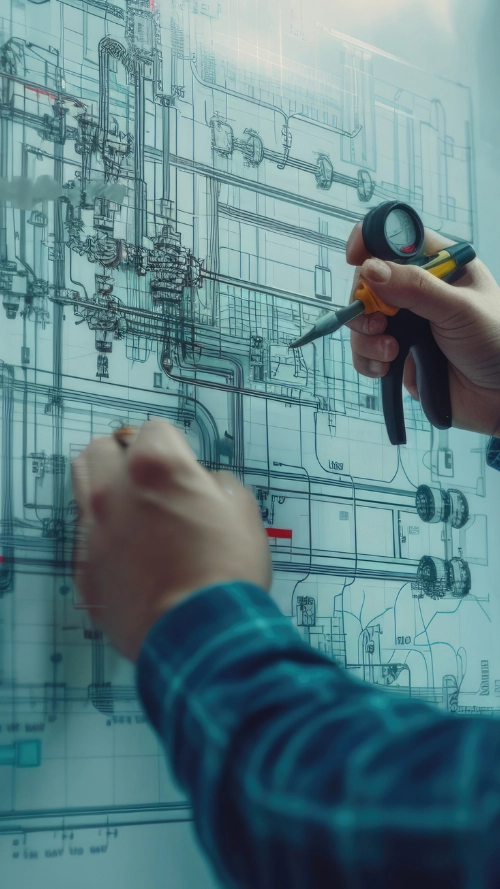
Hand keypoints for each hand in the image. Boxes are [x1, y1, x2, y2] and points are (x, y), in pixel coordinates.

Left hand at [72, 420, 272, 660]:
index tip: (183, 465)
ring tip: (131, 508)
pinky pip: (85, 537)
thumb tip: (205, 486)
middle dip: (124, 455)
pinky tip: (129, 554)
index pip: (153, 430)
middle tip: (149, 479)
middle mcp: (113, 491)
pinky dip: (103, 536)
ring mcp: (92, 531)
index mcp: (154, 467)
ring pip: (82, 486)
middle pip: (102, 449)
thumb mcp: (242, 513)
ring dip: (104, 486)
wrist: (199, 635)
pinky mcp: (84, 569)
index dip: (174, 446)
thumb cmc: (225, 572)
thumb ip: (217, 485)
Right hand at [346, 225, 499, 437]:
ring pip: (362, 319)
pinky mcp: (398, 354)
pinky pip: (365, 352)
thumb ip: (416, 288)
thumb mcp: (460, 309)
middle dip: (365, 303)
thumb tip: (371, 269)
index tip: (356, 259)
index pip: (396, 239)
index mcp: (441, 265)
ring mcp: (407, 323)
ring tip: (391, 351)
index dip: (371, 242)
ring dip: (366, 337)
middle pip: (369, 282)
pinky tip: (386, 367)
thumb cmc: (497, 344)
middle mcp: (420, 291)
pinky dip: (367, 360)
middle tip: (380, 322)